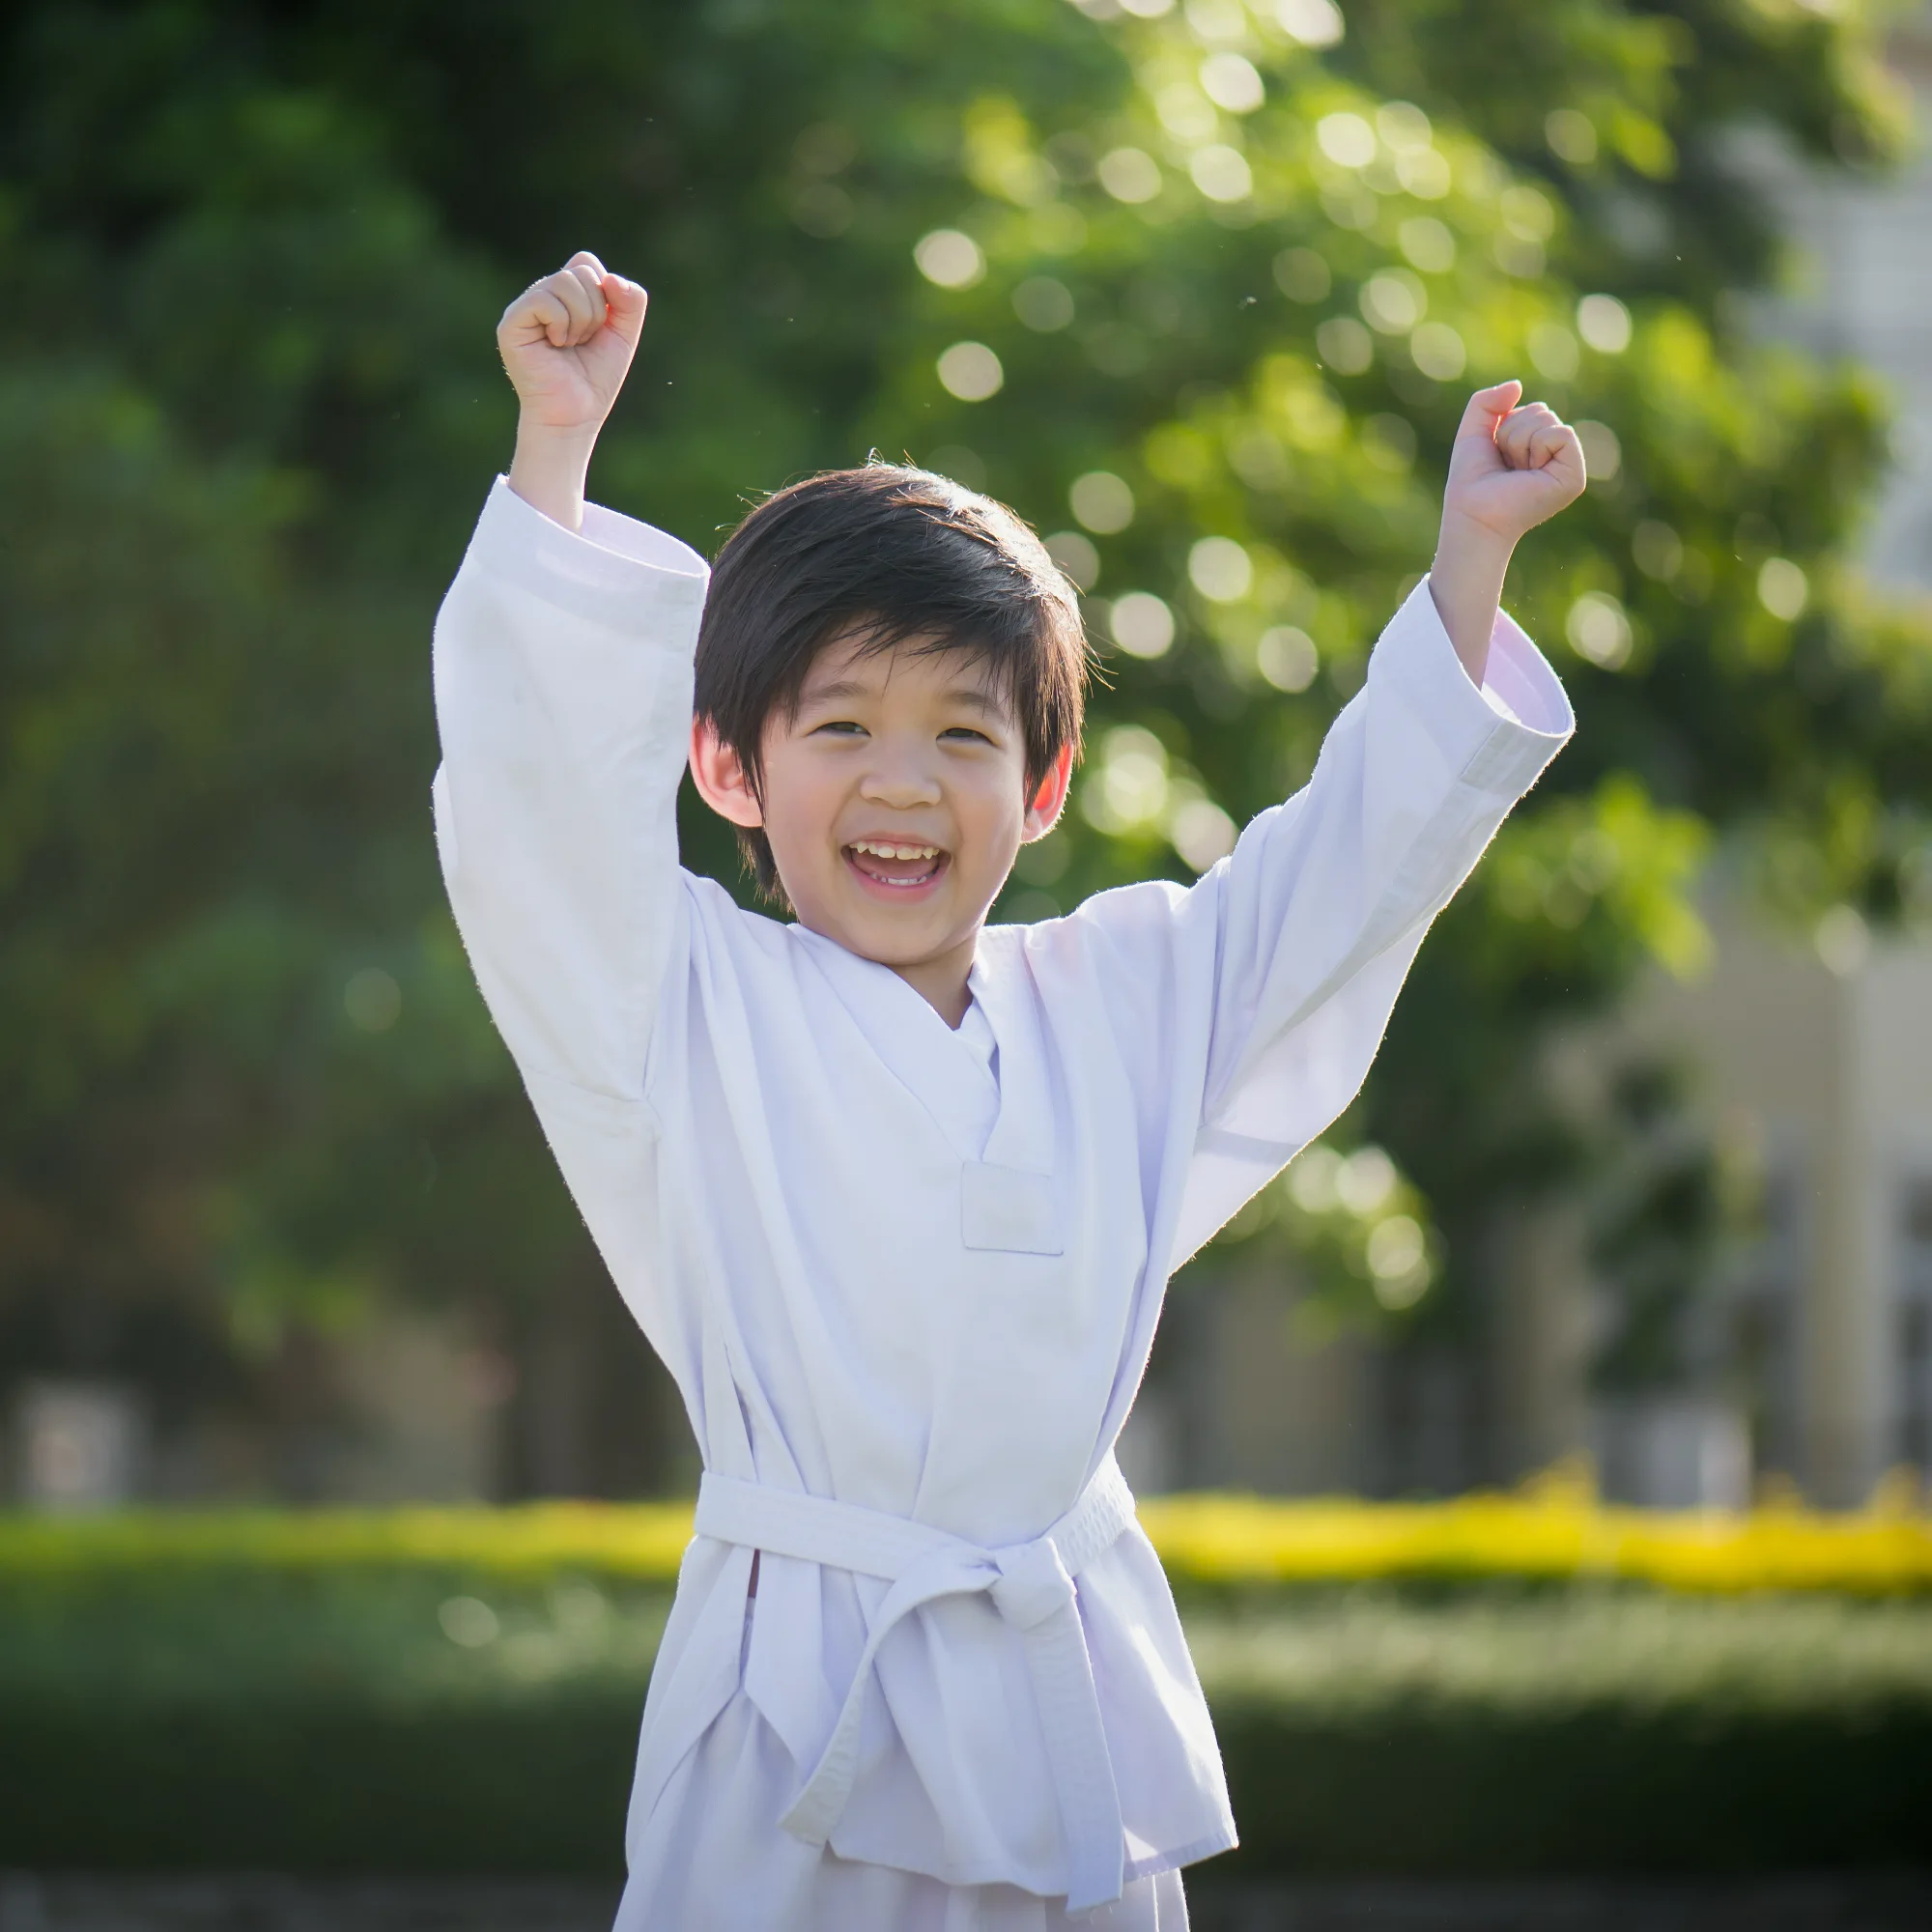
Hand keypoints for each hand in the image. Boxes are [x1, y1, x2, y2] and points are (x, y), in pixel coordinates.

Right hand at [497, 251, 647, 434]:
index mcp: (563, 294)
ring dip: (581, 321)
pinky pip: (544, 300)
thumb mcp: (624, 335)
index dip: (605, 294)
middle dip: (595, 312)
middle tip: (583, 342)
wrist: (575, 415)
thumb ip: (631, 301)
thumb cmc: (594, 379)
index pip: (587, 263)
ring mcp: (524, 307)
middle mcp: (541, 295)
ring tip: (569, 346)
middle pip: (580, 272)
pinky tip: (555, 346)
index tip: (599, 328)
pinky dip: (561, 325)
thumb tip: (611, 278)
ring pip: (565, 283)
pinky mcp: (512, 323)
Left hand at [1441, 379, 1585, 546]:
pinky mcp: (1574, 477)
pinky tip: (1529, 473)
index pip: (1533, 409)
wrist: (1472, 513)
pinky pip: (1561, 433)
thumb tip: (1517, 385)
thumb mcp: (1473, 432)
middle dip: (1513, 433)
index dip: (1507, 426)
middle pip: (1541, 411)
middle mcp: (1556, 457)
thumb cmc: (1471, 481)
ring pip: (1547, 419)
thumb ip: (1486, 402)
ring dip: (1519, 442)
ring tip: (1515, 471)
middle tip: (1506, 466)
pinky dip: (1537, 446)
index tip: (1499, 457)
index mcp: (1539, 448)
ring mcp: (1568, 467)